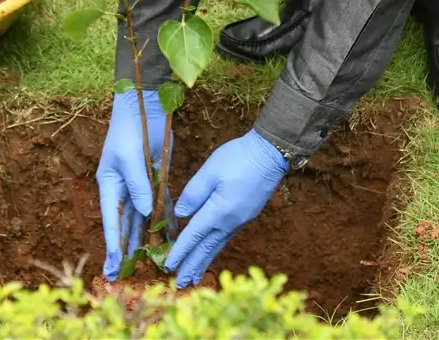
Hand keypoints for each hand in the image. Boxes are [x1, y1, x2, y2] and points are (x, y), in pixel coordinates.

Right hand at [97, 90, 166, 279]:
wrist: (144, 106)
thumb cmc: (129, 130)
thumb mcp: (129, 158)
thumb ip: (138, 185)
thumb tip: (145, 212)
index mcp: (110, 184)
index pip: (111, 220)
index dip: (113, 244)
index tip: (112, 266)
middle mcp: (124, 188)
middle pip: (126, 224)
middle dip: (128, 248)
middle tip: (129, 274)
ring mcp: (141, 184)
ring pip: (144, 217)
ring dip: (147, 237)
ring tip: (152, 261)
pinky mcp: (157, 178)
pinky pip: (161, 203)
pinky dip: (165, 219)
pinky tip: (170, 235)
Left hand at [164, 130, 287, 287]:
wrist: (270, 153)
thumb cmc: (239, 157)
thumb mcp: (211, 169)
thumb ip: (194, 192)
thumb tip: (180, 214)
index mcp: (219, 210)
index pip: (194, 235)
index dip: (180, 250)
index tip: (168, 265)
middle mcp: (230, 221)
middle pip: (206, 248)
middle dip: (192, 266)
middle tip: (179, 284)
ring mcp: (240, 220)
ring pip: (217, 246)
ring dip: (203, 262)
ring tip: (193, 277)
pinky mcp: (246, 215)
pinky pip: (226, 238)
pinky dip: (215, 249)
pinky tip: (211, 252)